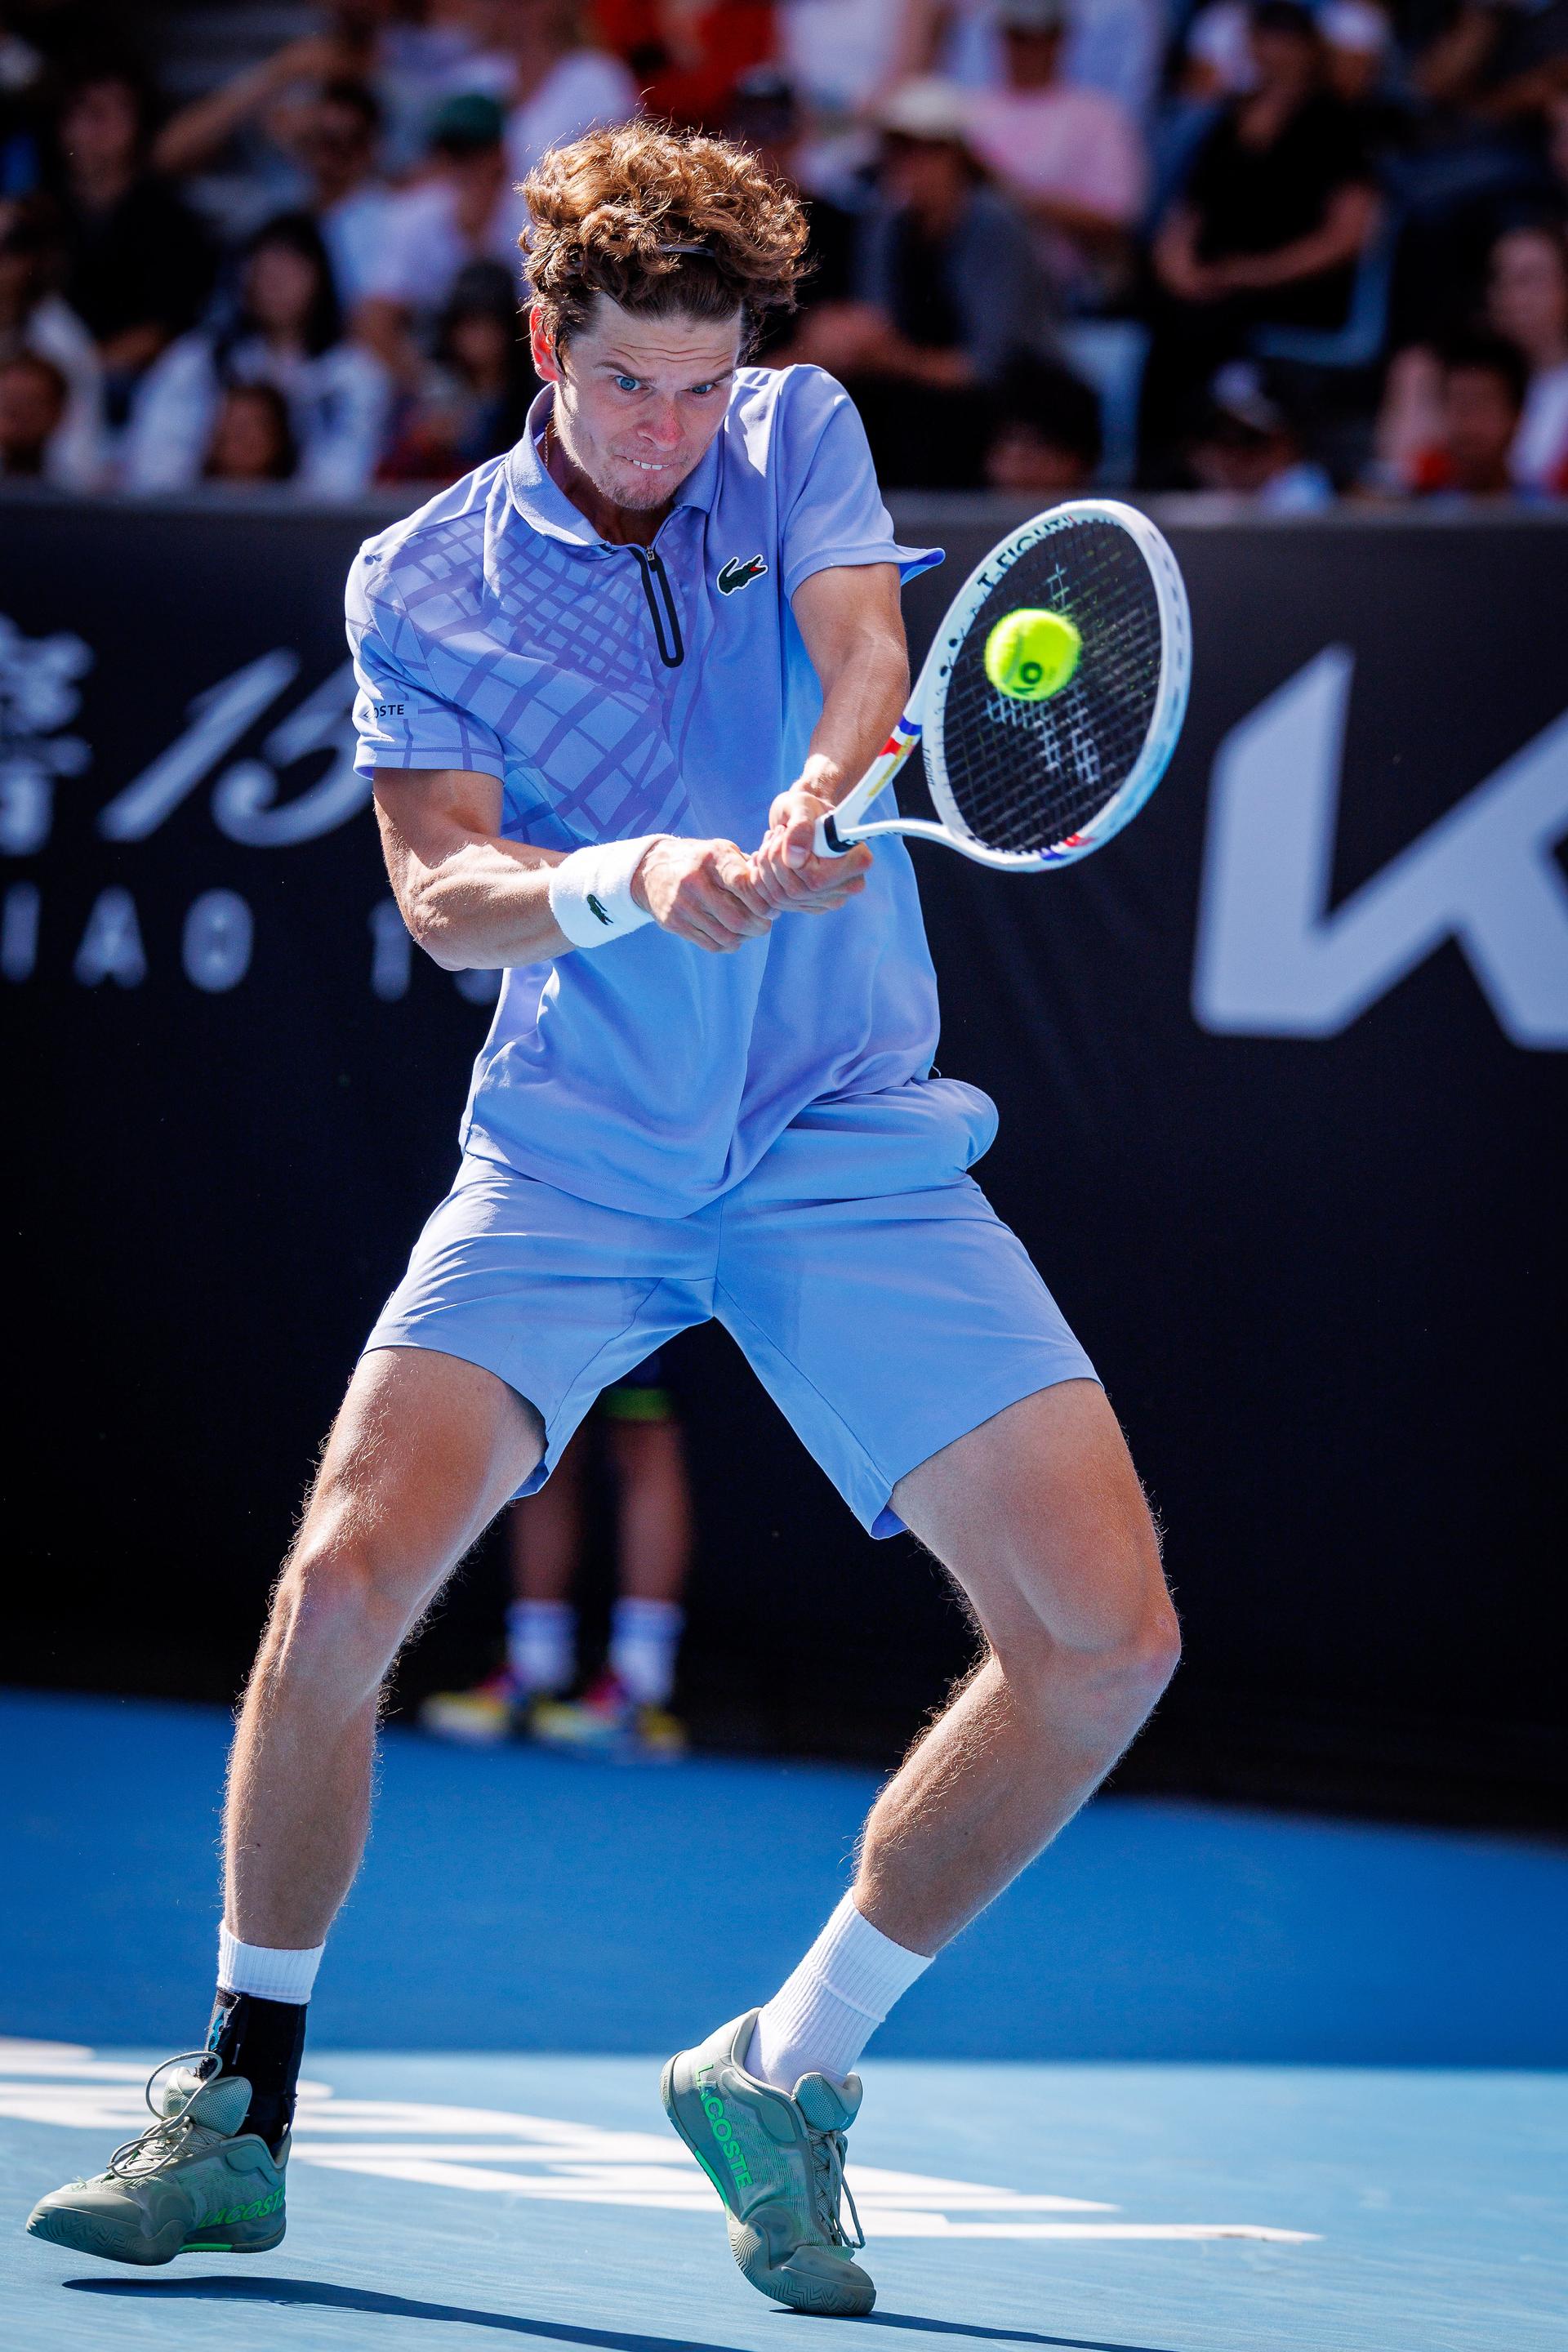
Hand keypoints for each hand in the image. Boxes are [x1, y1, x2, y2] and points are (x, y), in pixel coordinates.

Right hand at [632, 836, 774, 953]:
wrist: (652, 868)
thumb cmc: (701, 860)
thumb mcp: (722, 851)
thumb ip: (748, 867)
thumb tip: (775, 889)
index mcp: (712, 858)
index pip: (743, 884)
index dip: (763, 902)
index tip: (772, 910)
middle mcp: (695, 881)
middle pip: (737, 919)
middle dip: (758, 927)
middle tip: (765, 925)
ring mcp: (682, 904)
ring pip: (726, 937)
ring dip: (744, 938)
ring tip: (749, 930)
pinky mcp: (673, 923)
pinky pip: (710, 945)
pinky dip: (727, 945)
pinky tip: (731, 935)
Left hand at [749, 785, 871, 915]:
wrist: (804, 816)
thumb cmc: (807, 806)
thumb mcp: (803, 805)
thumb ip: (800, 827)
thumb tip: (794, 858)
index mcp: (857, 861)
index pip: (816, 879)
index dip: (790, 860)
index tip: (784, 833)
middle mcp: (848, 886)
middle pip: (797, 892)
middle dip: (773, 862)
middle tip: (772, 835)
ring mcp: (829, 899)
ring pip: (782, 898)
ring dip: (765, 869)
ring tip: (769, 843)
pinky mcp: (810, 906)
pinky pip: (776, 903)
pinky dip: (762, 879)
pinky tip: (764, 858)